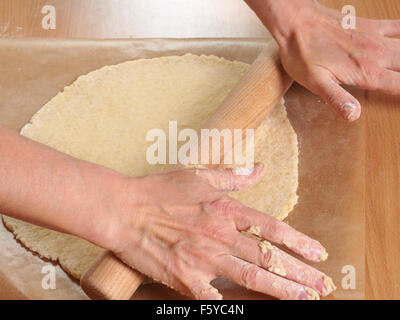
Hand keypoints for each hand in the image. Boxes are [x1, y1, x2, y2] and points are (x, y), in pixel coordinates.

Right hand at [106, 164, 334, 299]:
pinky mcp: (185, 278)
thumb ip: (234, 176)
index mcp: (225, 211)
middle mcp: (220, 236)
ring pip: (250, 277)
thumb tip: (260, 169)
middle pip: (267, 257)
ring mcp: (204, 259)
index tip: (319, 253)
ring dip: (281, 290)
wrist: (125, 210)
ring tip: (306, 300)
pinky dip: (228, 304)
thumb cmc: (160, 190)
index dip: (298, 241)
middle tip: (324, 286)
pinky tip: (247, 309)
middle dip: (300, 274)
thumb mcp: (199, 176)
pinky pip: (212, 297)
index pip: (271, 228)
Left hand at [247, 0, 399, 120]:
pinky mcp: (370, 26)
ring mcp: (375, 38)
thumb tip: (353, 115)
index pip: (399, 86)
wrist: (297, 21)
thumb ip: (337, 98)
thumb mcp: (315, 82)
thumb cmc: (303, 54)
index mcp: (365, 72)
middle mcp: (375, 54)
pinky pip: (397, 27)